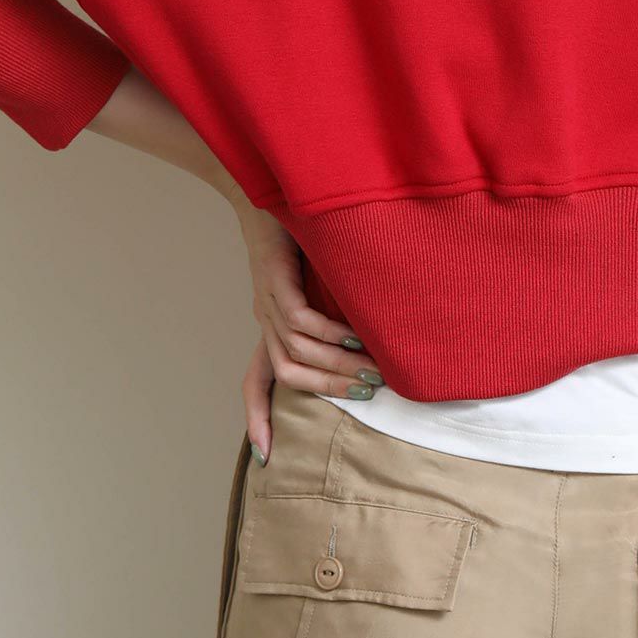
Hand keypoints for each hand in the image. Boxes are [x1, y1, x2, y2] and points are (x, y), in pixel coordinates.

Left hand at [218, 179, 385, 463]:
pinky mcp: (273, 280)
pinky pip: (300, 321)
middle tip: (371, 395)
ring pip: (296, 354)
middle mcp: (265, 317)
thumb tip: (381, 327)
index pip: (256, 379)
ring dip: (335, 367)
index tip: (265, 456)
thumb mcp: (323, 273)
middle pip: (286, 376)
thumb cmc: (305, 225)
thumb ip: (340, 302)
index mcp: (271, 321)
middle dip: (327, 391)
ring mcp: (267, 300)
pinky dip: (329, 333)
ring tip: (374, 370)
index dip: (256, 416)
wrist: (269, 180)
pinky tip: (355, 334)